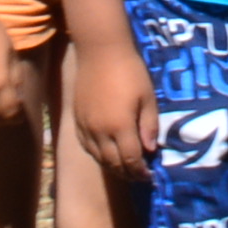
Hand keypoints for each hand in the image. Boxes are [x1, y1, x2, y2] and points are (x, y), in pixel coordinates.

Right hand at [70, 40, 158, 177]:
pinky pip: (86, 145)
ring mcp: (86, 126)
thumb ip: (149, 126)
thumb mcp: (147, 97)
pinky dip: (97, 155)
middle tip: (138, 175)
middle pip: (113, 163)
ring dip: (112, 167)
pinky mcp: (77, 119)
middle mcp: (100, 131)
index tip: (149, 176)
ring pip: (98, 157)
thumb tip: (150, 150)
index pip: (131, 160)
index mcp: (120, 126)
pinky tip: (105, 154)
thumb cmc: (129, 71)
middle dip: (127, 173)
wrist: (100, 51)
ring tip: (124, 167)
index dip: (140, 172)